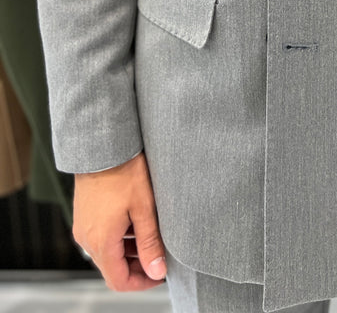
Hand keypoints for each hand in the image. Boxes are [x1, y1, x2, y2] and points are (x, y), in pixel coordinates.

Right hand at [73, 150, 166, 290]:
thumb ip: (150, 243)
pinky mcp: (85, 215)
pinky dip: (120, 237)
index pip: (118, 281)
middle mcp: (87, 238)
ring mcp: (84, 226)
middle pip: (112, 268)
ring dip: (129, 251)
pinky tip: (137, 221)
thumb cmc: (124, 172)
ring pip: (107, 252)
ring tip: (152, 235)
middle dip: (137, 266)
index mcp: (101, 241)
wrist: (104, 145)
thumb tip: (157, 271)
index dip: (141, 282)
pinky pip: (102, 236)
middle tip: (160, 254)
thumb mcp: (144, 208)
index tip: (159, 274)